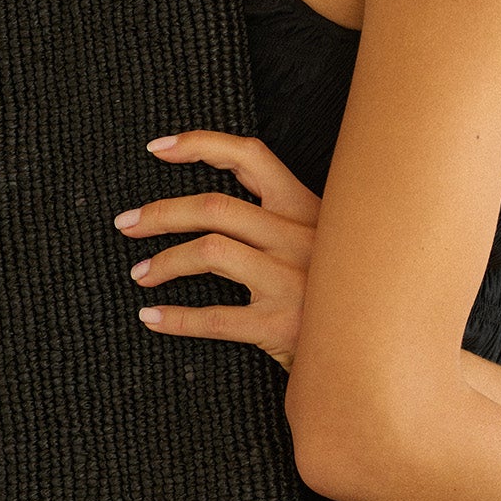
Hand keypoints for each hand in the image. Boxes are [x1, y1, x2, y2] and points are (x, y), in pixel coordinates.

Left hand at [114, 131, 318, 369]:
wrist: (373, 356)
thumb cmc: (336, 299)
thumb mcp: (325, 247)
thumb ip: (286, 225)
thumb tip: (217, 208)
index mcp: (308, 211)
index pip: (251, 157)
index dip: (200, 145)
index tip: (158, 149)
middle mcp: (301, 239)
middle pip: (215, 206)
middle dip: (161, 213)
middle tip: (128, 224)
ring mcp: (292, 282)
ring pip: (210, 252)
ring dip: (164, 261)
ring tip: (142, 274)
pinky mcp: (281, 326)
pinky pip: (214, 318)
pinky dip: (175, 317)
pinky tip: (152, 318)